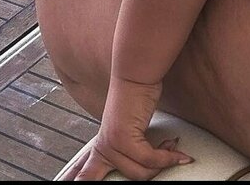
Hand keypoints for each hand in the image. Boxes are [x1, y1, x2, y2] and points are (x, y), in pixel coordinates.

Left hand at [64, 77, 193, 180]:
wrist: (136, 74)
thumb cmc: (136, 96)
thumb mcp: (130, 127)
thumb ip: (133, 148)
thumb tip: (157, 161)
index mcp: (100, 147)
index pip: (80, 173)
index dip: (70, 180)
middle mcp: (103, 148)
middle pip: (95, 179)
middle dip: (108, 178)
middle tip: (122, 180)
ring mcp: (112, 145)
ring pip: (140, 172)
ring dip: (162, 163)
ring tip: (174, 153)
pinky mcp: (124, 139)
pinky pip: (150, 159)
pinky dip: (168, 157)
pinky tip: (179, 155)